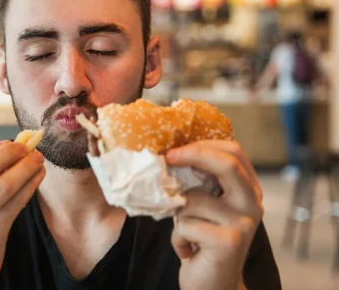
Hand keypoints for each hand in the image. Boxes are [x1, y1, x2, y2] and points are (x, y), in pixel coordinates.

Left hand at [166, 140, 262, 289]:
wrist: (214, 284)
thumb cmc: (202, 239)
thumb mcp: (204, 205)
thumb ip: (199, 182)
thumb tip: (170, 152)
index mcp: (248, 188)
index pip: (234, 152)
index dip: (203, 145)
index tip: (175, 149)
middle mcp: (252, 203)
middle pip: (227, 165)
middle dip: (193, 155)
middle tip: (169, 157)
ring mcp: (243, 223)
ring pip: (192, 200)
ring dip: (178, 215)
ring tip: (188, 231)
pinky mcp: (229, 241)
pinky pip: (185, 225)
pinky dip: (177, 238)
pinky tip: (189, 249)